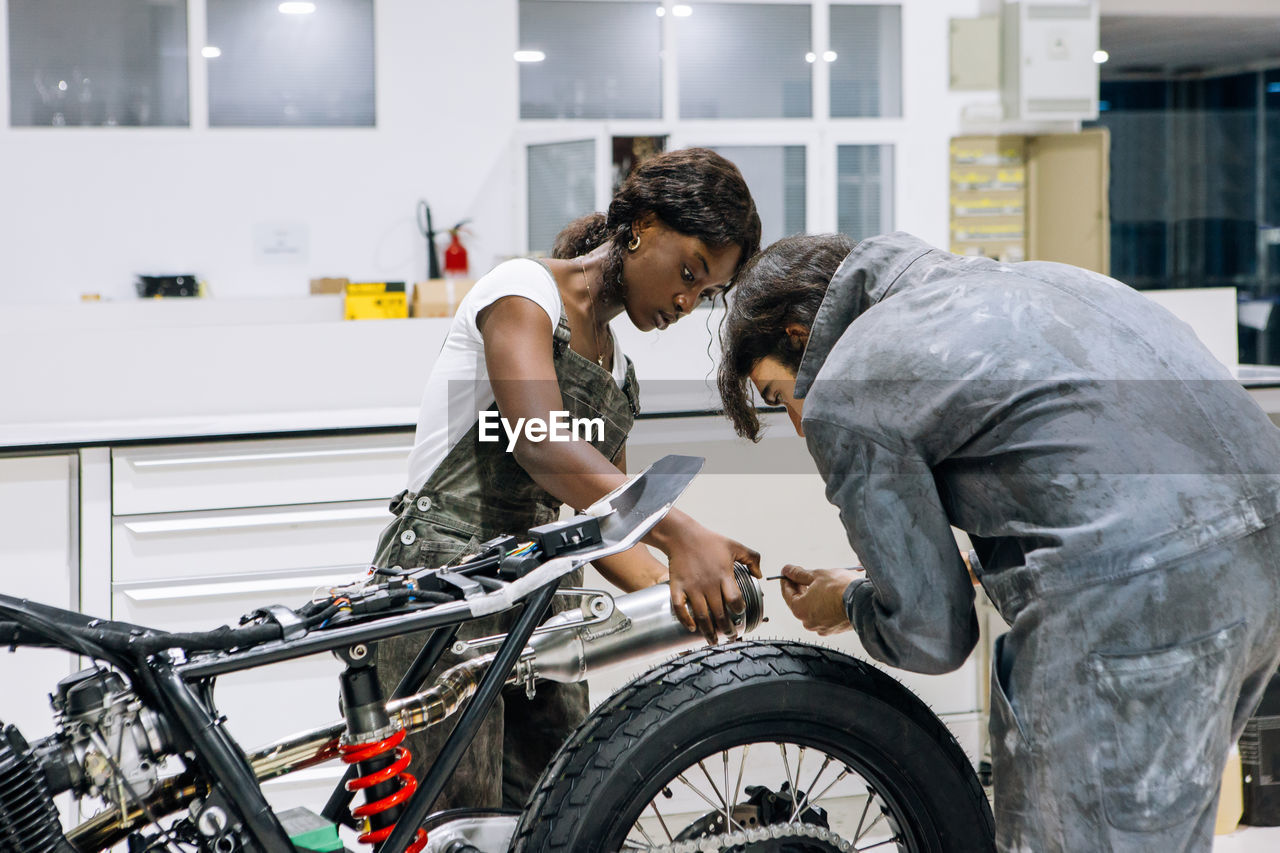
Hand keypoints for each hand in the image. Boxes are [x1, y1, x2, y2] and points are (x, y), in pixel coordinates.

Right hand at [665, 522, 760, 644]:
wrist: (682, 535)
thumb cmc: (709, 540)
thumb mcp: (735, 546)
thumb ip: (752, 559)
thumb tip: (760, 575)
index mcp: (724, 576)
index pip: (735, 600)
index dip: (739, 611)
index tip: (741, 616)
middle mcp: (708, 584)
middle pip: (719, 614)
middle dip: (726, 629)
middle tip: (731, 636)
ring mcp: (692, 587)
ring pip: (701, 616)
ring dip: (708, 631)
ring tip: (713, 641)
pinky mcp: (677, 587)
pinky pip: (680, 608)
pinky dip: (686, 620)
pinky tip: (692, 628)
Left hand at [779, 565, 857, 635]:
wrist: (863, 601)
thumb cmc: (840, 589)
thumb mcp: (816, 575)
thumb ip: (799, 573)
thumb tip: (787, 570)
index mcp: (799, 610)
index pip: (787, 593)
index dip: (787, 580)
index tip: (788, 574)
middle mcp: (808, 622)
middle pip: (799, 602)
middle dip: (801, 588)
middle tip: (803, 576)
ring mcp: (822, 627)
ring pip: (813, 609)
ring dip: (814, 597)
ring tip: (821, 585)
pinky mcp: (834, 629)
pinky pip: (825, 616)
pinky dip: (825, 606)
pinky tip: (830, 596)